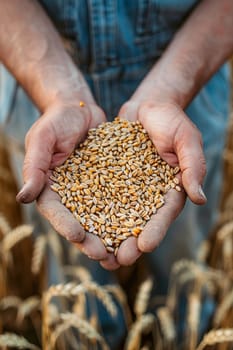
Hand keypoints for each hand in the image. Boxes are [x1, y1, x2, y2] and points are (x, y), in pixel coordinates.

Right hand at [16, 99, 120, 266]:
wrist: (80, 109)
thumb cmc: (56, 121)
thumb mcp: (42, 139)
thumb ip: (34, 167)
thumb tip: (23, 198)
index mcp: (50, 189)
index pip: (56, 212)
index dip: (66, 225)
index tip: (79, 236)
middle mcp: (71, 195)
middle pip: (80, 222)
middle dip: (91, 241)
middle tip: (105, 256)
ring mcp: (92, 191)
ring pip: (102, 219)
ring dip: (111, 237)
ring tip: (123, 254)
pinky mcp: (111, 184)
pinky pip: (120, 201)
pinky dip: (128, 215)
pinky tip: (139, 227)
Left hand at [107, 99, 205, 267]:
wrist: (146, 106)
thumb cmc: (171, 120)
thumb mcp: (186, 139)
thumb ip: (193, 166)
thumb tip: (199, 198)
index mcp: (170, 189)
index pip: (163, 214)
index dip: (155, 230)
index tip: (144, 246)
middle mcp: (148, 194)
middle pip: (139, 223)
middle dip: (129, 243)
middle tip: (117, 261)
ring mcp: (129, 188)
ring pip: (118, 216)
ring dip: (108, 236)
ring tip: (98, 254)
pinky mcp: (111, 179)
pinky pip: (100, 197)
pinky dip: (92, 213)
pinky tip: (82, 226)